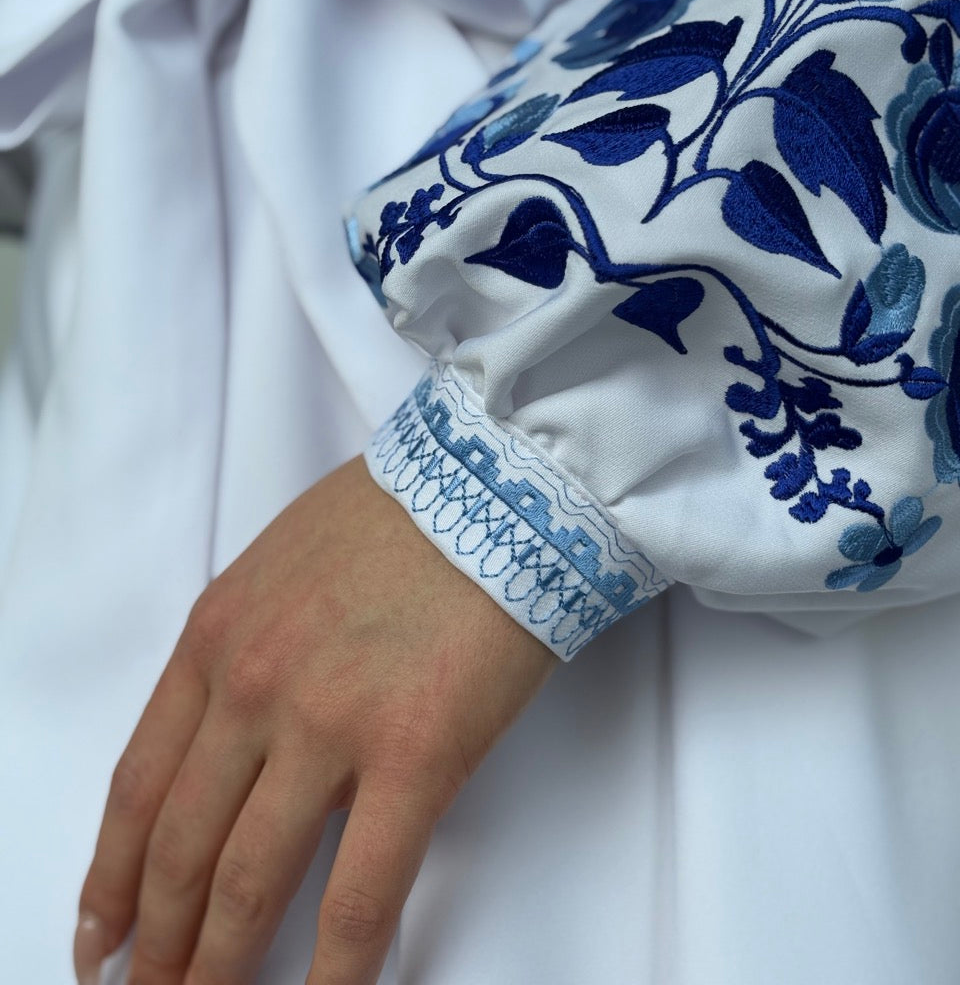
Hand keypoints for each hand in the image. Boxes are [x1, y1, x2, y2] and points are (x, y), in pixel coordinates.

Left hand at [74, 455, 556, 984]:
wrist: (496, 483)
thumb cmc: (400, 515)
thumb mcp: (284, 563)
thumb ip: (248, 648)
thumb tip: (249, 741)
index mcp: (216, 638)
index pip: (138, 784)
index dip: (111, 876)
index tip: (101, 933)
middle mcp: (252, 688)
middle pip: (180, 848)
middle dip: (158, 941)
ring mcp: (327, 725)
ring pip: (247, 882)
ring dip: (218, 966)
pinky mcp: (414, 755)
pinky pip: (360, 893)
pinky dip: (333, 970)